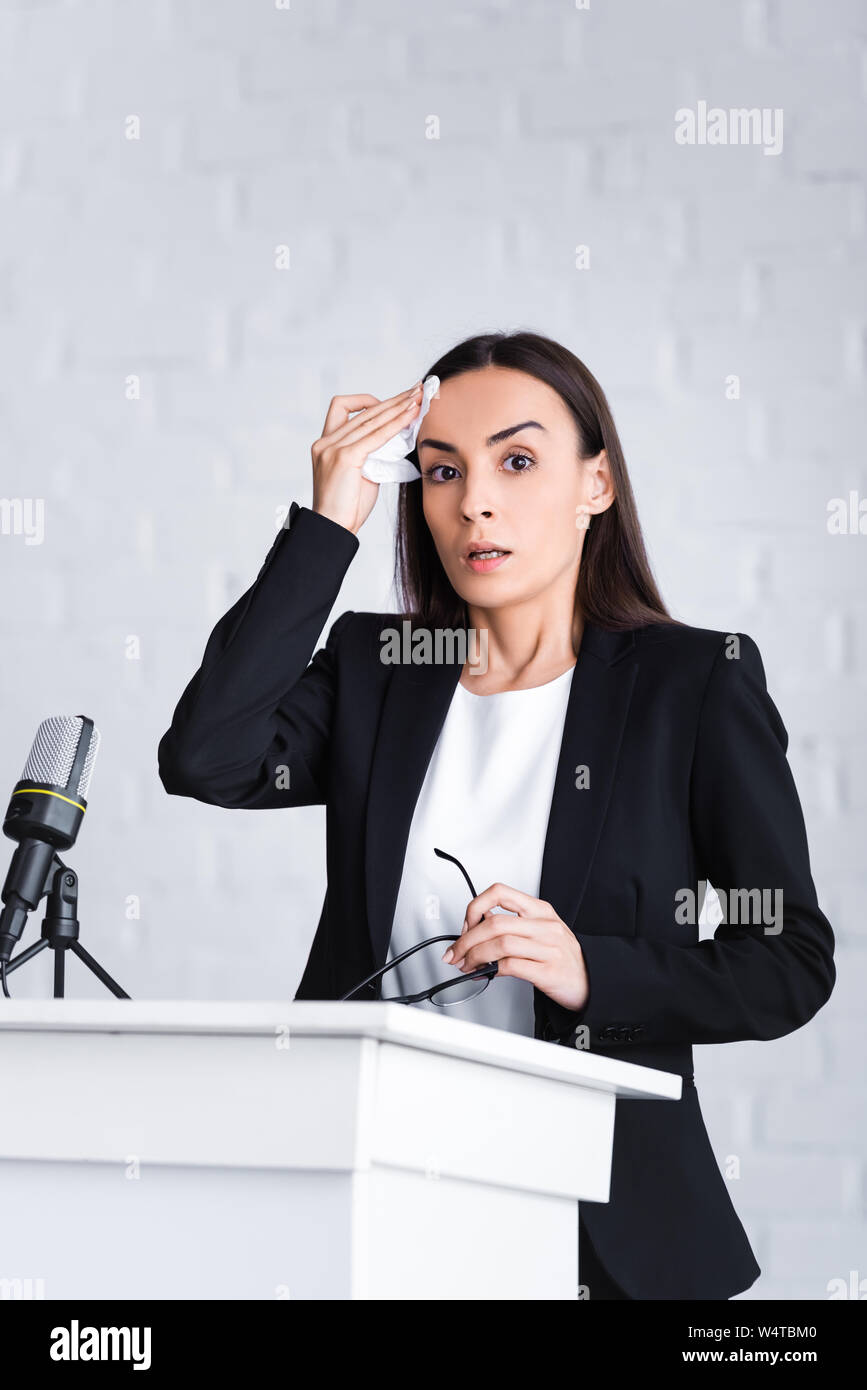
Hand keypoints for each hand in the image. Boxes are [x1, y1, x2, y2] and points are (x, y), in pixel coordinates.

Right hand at [310, 381, 423, 535]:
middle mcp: (325, 441)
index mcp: (325, 443)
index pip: (344, 407)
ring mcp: (332, 448)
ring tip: (419, 398)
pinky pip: (376, 435)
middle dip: (393, 399)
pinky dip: (396, 424)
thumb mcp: (361, 474)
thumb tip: (396, 439)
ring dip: (398, 407)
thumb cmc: (348, 507)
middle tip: (416, 390)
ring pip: (371, 418)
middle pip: (363, 410)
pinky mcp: (344, 457)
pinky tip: (411, 416)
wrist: (333, 529)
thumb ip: (373, 454)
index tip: (393, 402)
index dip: (369, 401)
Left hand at [443, 883, 588, 1012]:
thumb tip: (475, 928)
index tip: (466, 924)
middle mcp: (544, 925)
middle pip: (494, 923)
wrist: (590, 981)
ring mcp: (548, 948)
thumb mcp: (541, 930)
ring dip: (475, 957)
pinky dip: (491, 971)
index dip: (475, 907)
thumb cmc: (562, 956)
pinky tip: (485, 974)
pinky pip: (511, 966)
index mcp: (540, 910)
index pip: (500, 893)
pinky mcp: (547, 971)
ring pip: (499, 944)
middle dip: (466, 940)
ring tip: (467, 966)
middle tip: (456, 953)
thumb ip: (512, 924)